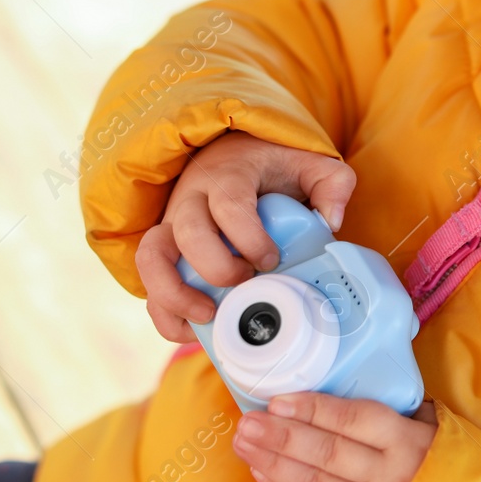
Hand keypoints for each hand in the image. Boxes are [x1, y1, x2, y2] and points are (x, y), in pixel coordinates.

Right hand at [134, 131, 356, 342]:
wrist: (230, 152)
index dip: (249, 238)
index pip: (230, 205)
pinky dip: (164, 311)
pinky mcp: (163, 248)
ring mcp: (171, 223)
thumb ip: (332, 183)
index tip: (271, 259)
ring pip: (151, 257)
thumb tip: (332, 221)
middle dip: (217, 267)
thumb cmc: (271, 164)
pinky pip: (148, 281)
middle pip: (188, 233)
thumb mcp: (309, 162)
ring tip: (208, 315)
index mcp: (228, 176)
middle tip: (246, 282)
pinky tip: (194, 329)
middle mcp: (191, 198)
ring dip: (174, 293)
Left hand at [232, 392, 439, 481]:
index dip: (315, 409)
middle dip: (281, 435)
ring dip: (273, 461)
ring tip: (244, 441)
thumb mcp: (435, 432)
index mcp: (410, 444)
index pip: (355, 421)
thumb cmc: (445, 470)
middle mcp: (390, 478)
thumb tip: (358, 384)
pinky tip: (262, 471)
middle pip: (326, 453)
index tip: (279, 399)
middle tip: (248, 421)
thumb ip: (402, 412)